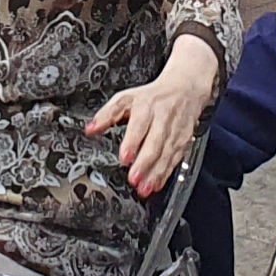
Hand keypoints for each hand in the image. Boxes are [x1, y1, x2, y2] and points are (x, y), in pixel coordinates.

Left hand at [88, 45, 219, 196]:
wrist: (185, 88)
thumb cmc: (151, 97)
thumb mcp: (126, 98)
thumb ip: (107, 114)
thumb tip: (90, 129)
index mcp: (146, 106)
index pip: (139, 125)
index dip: (132, 142)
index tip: (125, 158)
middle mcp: (162, 118)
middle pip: (155, 142)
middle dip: (144, 162)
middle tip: (134, 178)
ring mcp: (175, 130)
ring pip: (166, 153)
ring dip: (156, 172)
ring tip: (144, 188)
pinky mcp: (184, 140)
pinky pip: (176, 158)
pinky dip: (167, 172)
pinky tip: (157, 183)